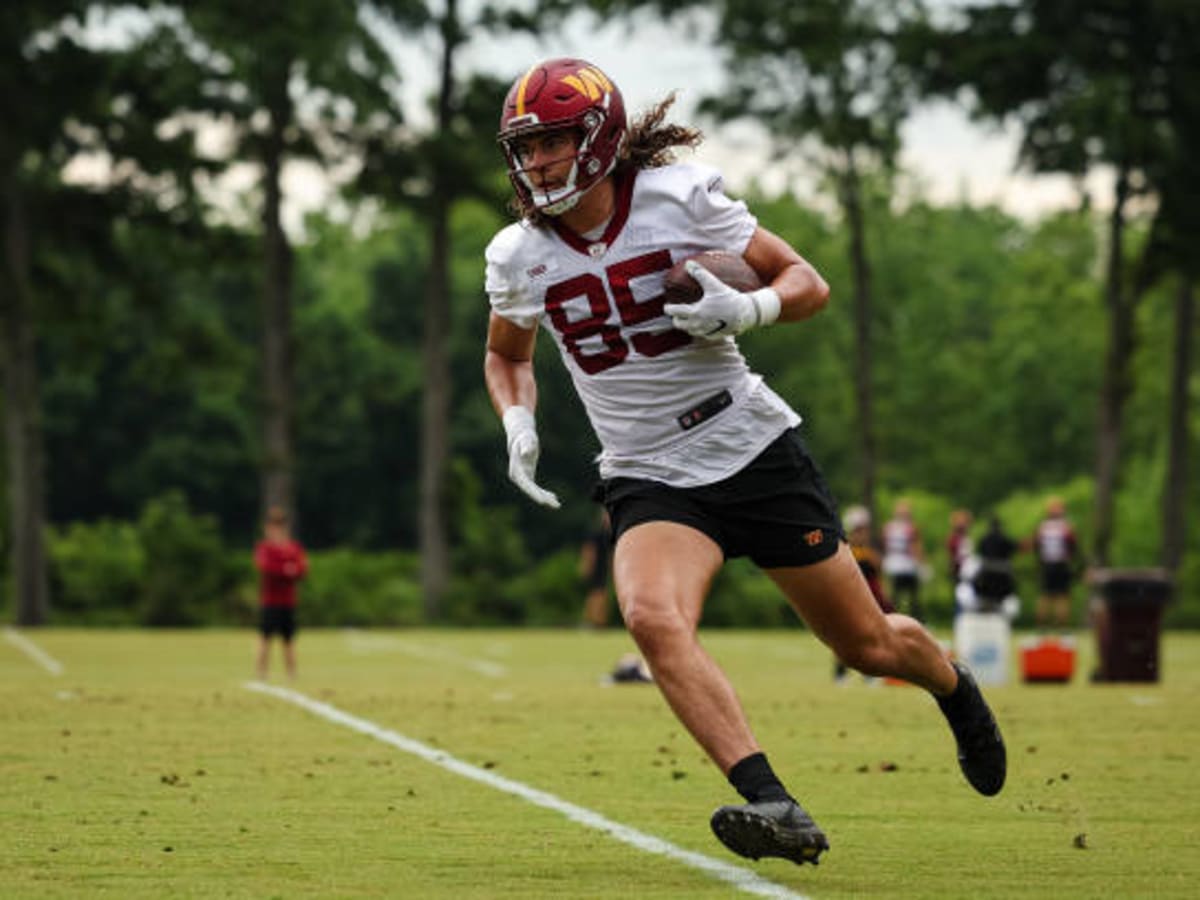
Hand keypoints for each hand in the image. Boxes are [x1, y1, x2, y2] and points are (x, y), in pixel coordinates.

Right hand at [502, 406, 559, 508]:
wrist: (521, 437)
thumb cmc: (525, 438)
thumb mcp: (527, 439)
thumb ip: (527, 445)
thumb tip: (526, 452)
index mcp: (516, 470)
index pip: (526, 484)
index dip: (534, 493)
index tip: (542, 501)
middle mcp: (517, 477)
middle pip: (530, 491)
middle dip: (543, 498)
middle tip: (556, 505)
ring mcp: (522, 479)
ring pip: (534, 492)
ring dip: (545, 498)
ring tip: (557, 504)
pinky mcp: (527, 478)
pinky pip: (536, 489)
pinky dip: (544, 493)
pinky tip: (554, 497)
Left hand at [663, 261, 780, 338]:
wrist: (745, 314)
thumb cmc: (728, 298)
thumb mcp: (714, 284)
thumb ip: (700, 273)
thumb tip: (688, 263)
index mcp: (695, 312)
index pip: (675, 312)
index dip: (668, 309)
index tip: (667, 306)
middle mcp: (697, 325)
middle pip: (679, 325)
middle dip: (676, 319)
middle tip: (677, 313)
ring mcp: (705, 332)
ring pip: (690, 331)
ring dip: (687, 325)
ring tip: (689, 317)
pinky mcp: (713, 336)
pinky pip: (701, 334)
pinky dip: (699, 329)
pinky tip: (703, 323)